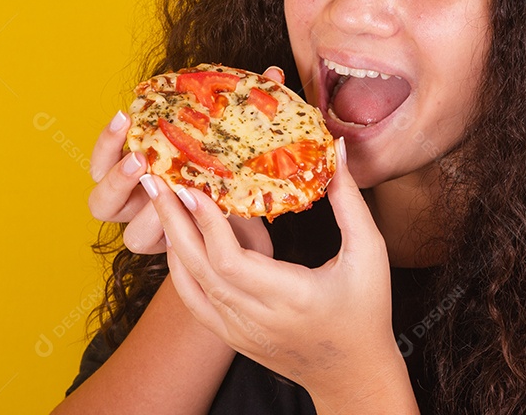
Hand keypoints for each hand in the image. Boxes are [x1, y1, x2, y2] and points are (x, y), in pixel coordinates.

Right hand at [86, 66, 284, 256]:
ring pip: (132, 237)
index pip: (102, 159)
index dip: (108, 141)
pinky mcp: (180, 258)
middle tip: (142, 160)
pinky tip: (203, 218)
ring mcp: (156, 237)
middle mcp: (137, 209)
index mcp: (137, 175)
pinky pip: (170, 253)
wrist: (256, 233)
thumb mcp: (231, 145)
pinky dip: (184, 236)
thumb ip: (243, 111)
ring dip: (152, 216)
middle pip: (102, 203)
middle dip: (118, 179)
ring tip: (174, 192)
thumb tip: (273, 71)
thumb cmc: (233, 179)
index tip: (126, 116)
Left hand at [151, 137, 415, 411]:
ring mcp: (240, 331)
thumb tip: (338, 150)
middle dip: (173, 221)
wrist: (353, 376)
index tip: (193, 188)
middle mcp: (257, 318)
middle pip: (199, 267)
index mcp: (290, 296)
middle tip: (156, 183)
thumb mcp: (369, 253)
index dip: (207, 223)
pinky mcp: (232, 337)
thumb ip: (350, 201)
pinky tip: (175, 241)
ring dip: (171, 241)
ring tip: (159, 202)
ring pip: (190, 284)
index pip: (230, 261)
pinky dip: (178, 270)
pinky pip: (193, 302)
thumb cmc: (367, 312)